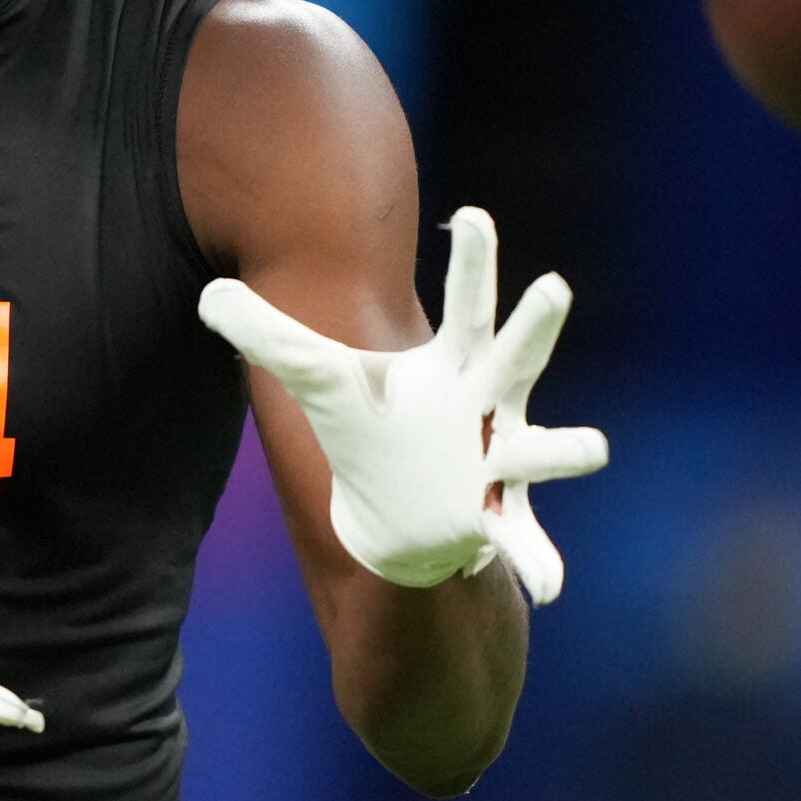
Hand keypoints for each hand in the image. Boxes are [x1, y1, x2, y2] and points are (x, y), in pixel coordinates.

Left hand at [198, 206, 605, 604]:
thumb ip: (270, 338)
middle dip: (535, 324)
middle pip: (516, 354)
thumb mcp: (320, 382)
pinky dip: (538, 562)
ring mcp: (501, 462)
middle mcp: (490, 404)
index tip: (472, 212)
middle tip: (554, 285)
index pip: (465, 302)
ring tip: (593, 447)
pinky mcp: (494, 518)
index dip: (472, 259)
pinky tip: (550, 588)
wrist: (401, 520)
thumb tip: (207, 294)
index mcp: (455, 363)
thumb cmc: (374, 430)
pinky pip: (523, 540)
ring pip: (539, 450)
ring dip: (565, 450)